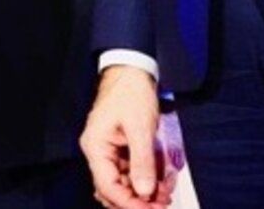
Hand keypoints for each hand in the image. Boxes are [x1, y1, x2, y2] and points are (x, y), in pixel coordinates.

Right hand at [79, 65, 168, 208]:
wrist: (132, 68)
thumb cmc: (131, 92)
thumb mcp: (140, 128)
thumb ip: (142, 161)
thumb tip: (144, 192)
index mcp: (96, 147)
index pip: (108, 186)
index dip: (129, 203)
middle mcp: (99, 152)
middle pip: (113, 189)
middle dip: (137, 200)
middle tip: (162, 204)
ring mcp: (110, 150)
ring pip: (124, 182)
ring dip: (144, 191)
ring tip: (167, 193)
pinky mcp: (121, 148)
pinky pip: (131, 171)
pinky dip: (147, 178)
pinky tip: (164, 180)